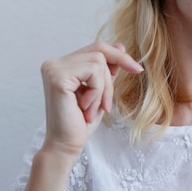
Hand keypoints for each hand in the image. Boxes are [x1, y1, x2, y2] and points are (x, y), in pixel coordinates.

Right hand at [39, 42, 142, 157]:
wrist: (67, 145)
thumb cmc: (82, 121)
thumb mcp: (101, 91)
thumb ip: (108, 69)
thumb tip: (120, 45)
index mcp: (62, 65)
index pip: (96, 48)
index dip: (119, 56)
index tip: (138, 69)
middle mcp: (54, 63)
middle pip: (99, 51)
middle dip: (111, 78)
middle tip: (107, 105)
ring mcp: (53, 68)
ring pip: (98, 62)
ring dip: (103, 89)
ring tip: (93, 109)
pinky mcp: (57, 76)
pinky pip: (93, 72)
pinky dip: (97, 91)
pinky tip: (85, 108)